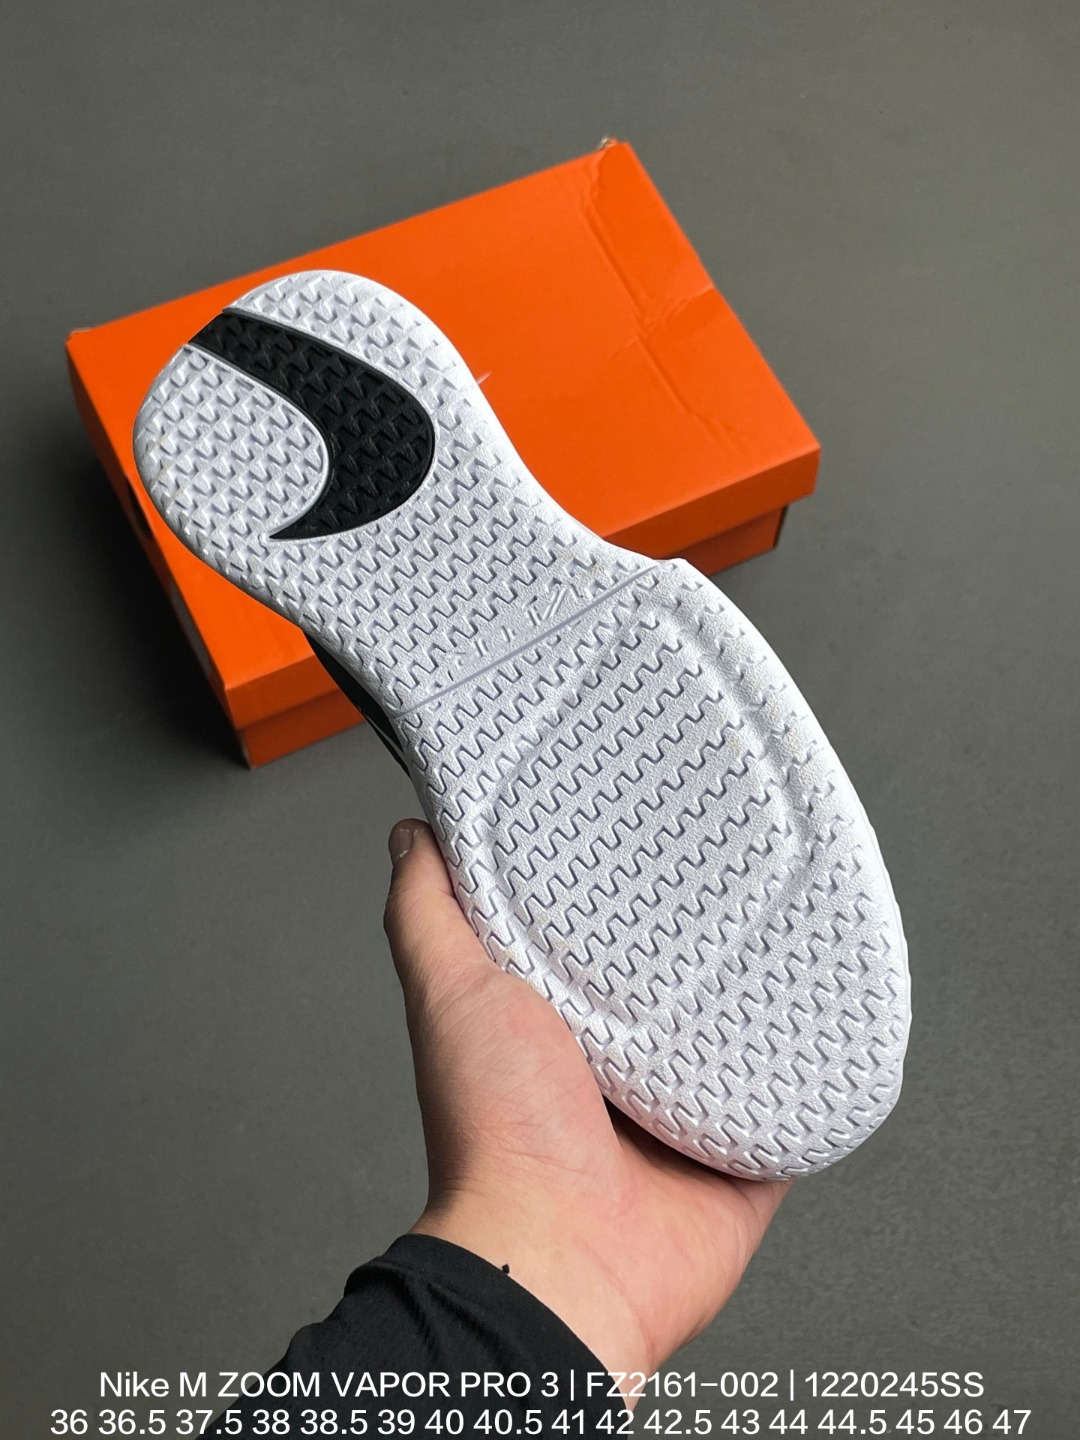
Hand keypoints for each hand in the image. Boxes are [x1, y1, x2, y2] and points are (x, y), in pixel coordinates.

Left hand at [383, 820, 788, 1394]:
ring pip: (734, 1037)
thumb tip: (412, 834)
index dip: (608, 890)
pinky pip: (791, 1102)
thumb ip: (427, 912)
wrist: (563, 1258)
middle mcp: (615, 1072)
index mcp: (552, 1029)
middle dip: (694, 938)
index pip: (588, 941)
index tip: (638, 830)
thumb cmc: (495, 1134)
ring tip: (788, 925)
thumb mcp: (450, 993)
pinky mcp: (740, 1155)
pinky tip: (827, 1014)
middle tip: (728, 870)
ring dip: (757, 996)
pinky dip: (811, 1067)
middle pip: (668, 988)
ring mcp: (680, 1117)